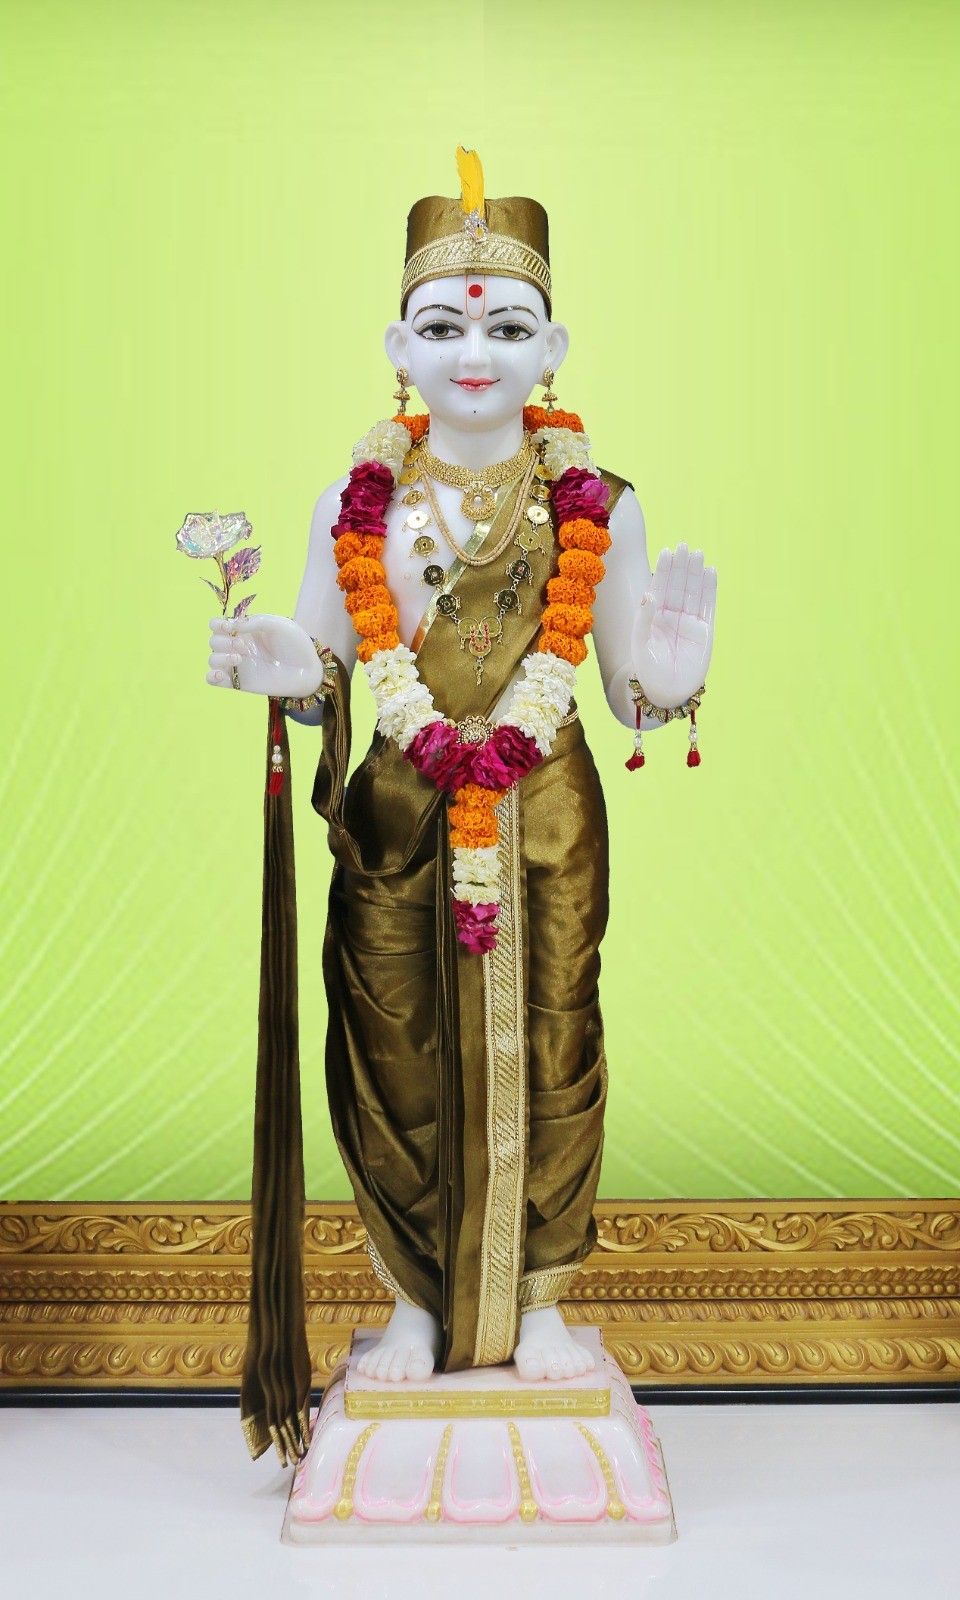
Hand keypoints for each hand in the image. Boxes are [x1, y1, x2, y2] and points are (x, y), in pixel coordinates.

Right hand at [206, 614, 326, 696]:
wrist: (307, 670)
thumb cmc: (296, 645)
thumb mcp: (280, 625)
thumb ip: (257, 621)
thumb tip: (234, 626)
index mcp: (245, 630)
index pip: (217, 624)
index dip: (218, 624)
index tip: (230, 628)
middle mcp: (238, 646)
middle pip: (214, 641)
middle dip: (224, 642)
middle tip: (243, 646)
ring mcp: (238, 665)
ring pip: (212, 659)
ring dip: (219, 657)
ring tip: (239, 658)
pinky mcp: (238, 683)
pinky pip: (212, 680)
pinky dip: (211, 676)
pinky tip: (221, 674)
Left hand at [630, 542, 716, 708]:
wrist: (665, 694)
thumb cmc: (647, 671)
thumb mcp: (639, 644)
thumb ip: (643, 619)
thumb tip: (649, 593)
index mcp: (654, 617)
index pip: (660, 588)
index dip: (664, 570)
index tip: (667, 551)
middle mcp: (672, 617)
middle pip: (678, 585)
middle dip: (681, 566)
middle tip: (684, 546)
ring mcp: (689, 623)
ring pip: (693, 592)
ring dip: (695, 573)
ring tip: (697, 554)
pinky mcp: (705, 631)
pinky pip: (708, 606)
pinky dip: (710, 589)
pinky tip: (710, 572)